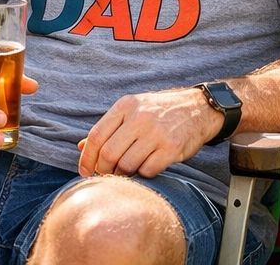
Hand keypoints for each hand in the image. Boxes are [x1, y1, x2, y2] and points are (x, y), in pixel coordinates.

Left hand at [76, 89, 218, 178]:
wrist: (198, 108)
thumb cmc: (160, 111)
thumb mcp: (133, 110)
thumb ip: (108, 128)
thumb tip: (80, 146)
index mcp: (125, 106)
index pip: (96, 135)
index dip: (87, 157)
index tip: (84, 171)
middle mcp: (139, 117)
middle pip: (109, 153)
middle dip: (104, 169)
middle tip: (107, 174)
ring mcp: (156, 133)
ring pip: (126, 165)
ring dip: (123, 174)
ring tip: (127, 171)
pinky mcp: (171, 148)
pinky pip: (147, 170)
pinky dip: (142, 175)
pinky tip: (145, 168)